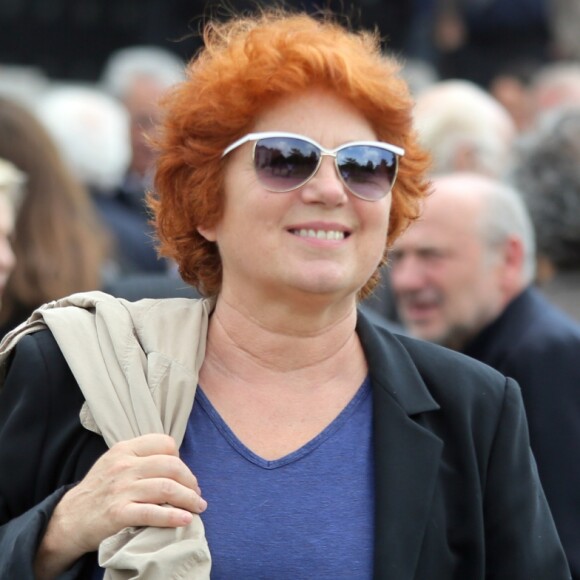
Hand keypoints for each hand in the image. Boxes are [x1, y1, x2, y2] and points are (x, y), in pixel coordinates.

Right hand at [34, 433, 205, 578]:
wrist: (69, 519)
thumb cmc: (100, 490)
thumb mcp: (116, 462)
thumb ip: (142, 457)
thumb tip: (177, 463)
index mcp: (125, 449)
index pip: (165, 443)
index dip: (180, 459)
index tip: (184, 475)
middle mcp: (124, 466)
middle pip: (172, 466)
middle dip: (191, 481)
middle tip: (196, 494)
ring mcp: (121, 489)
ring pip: (167, 488)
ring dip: (189, 499)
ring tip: (198, 508)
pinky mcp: (118, 513)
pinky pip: (153, 513)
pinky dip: (174, 517)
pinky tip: (185, 520)